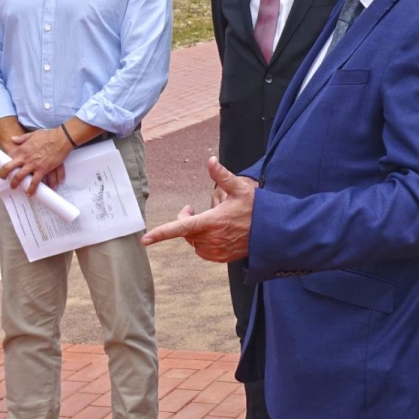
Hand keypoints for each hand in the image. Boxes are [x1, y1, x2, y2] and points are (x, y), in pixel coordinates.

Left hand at [3, 128, 71, 191]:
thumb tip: (13, 139)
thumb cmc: (48, 135)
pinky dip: (32, 189)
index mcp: (22, 149)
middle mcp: (25, 158)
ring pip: (20, 178)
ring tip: (15, 188)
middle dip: (5, 175)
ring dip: (16, 184)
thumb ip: (22, 138)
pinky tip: (30, 193)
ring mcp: (33, 165)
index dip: (7, 162)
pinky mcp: (43, 170)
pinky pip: (35, 182)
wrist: (61, 138)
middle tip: (4, 179)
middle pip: (9, 169)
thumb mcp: (33, 134)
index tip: (6, 166)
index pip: (9, 157)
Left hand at [142, 157, 258, 261]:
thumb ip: (223, 175)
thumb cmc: (257, 209)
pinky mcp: (222, 258)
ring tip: (206, 221)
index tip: (145, 239)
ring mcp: (217, 250)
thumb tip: (211, 160)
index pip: (180, 228)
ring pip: (194, 242)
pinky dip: (203, 242)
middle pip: (185, 232)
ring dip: (194, 232)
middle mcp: (212, 239)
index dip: (161, 233)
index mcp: (212, 221)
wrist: (273, 232)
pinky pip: (203, 251)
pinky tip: (214, 233)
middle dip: (184, 220)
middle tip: (191, 209)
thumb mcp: (241, 189)